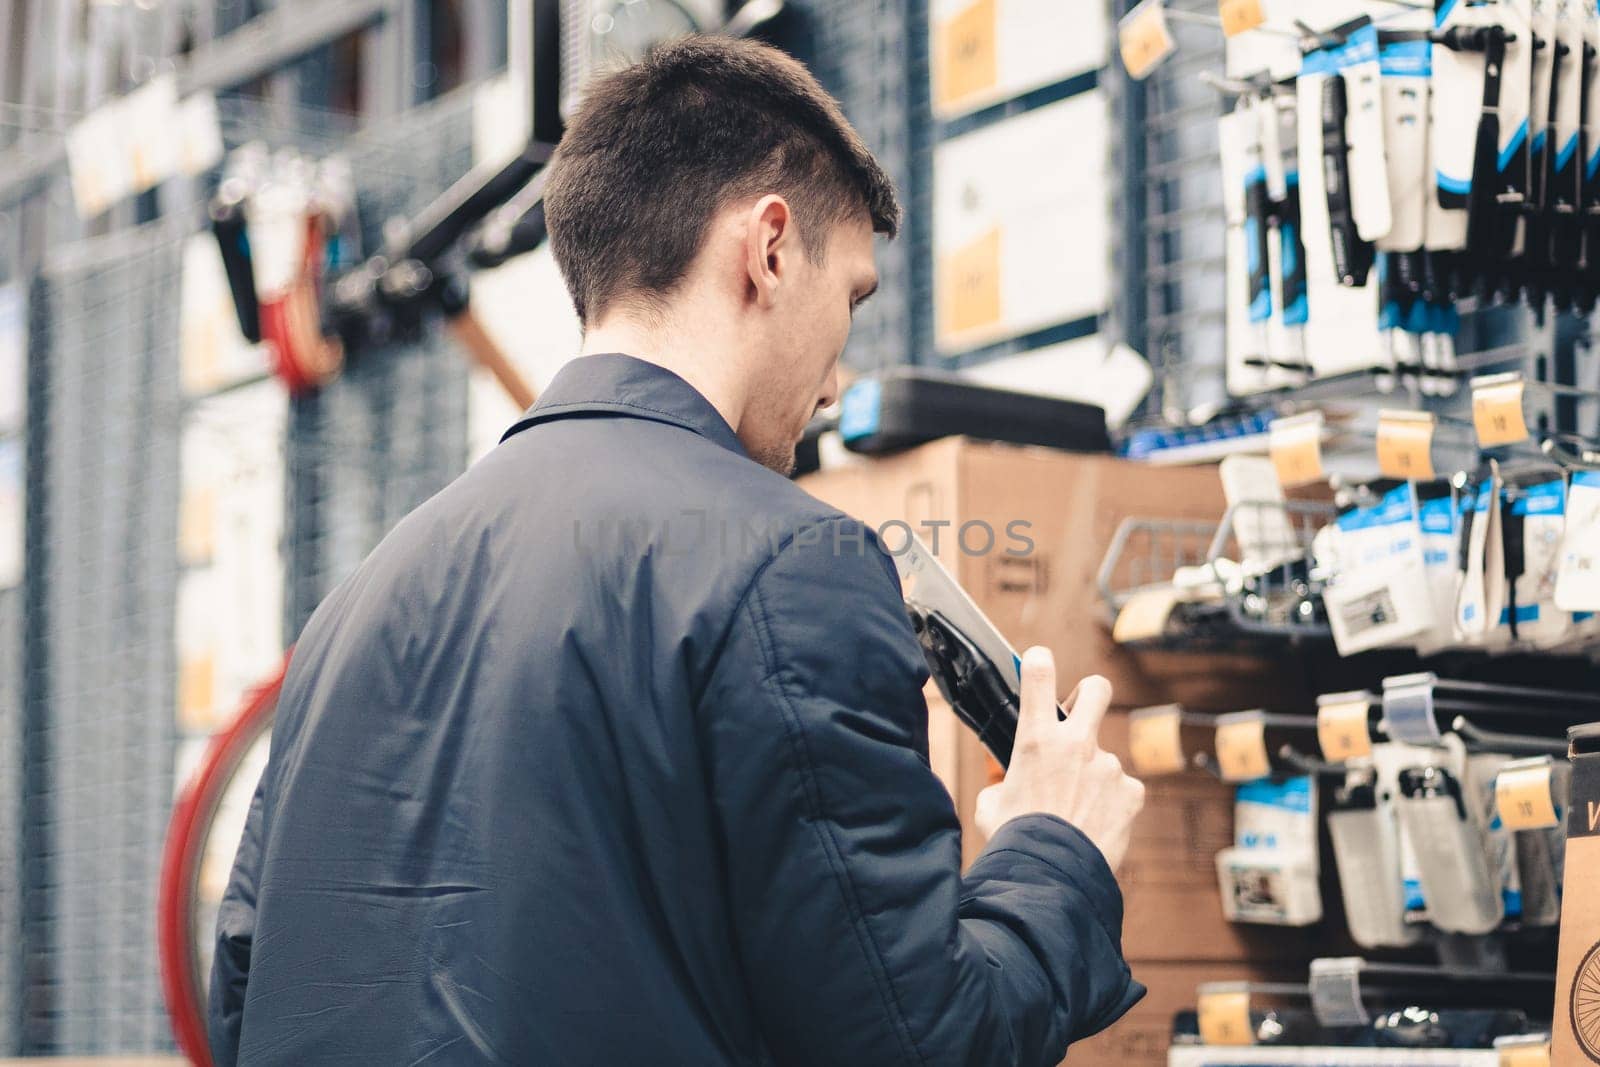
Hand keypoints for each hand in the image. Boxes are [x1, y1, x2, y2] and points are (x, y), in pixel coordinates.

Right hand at [974, 648, 1144, 869]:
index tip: (1039, 661)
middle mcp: (1076, 744)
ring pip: (1103, 758)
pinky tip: (1097, 824)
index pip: (1038, 673)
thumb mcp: (992, 803)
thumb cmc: (1014, 841)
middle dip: (1089, 694)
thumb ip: (1006, 782)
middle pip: (1096, 689)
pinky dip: (1112, 802)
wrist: (1051, 878)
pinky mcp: (1132, 792)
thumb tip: (1011, 784)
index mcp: (1035, 740)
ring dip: (1093, 777)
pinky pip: (1123, 789)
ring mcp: (1108, 767)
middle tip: (1079, 715)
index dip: (1039, 661)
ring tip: (1077, 813)